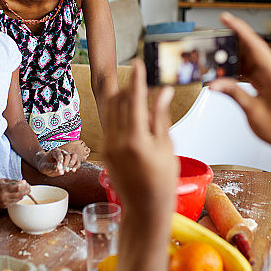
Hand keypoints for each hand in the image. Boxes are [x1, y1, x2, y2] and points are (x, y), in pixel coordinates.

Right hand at [0, 179, 31, 208]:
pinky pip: (14, 202)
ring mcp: (4, 202)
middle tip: (28, 186)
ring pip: (18, 199)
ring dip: (22, 194)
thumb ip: (14, 182)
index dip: (24, 186)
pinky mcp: (4, 206)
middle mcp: (4, 196)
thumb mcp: (4, 180)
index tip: (26, 183)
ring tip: (23, 189)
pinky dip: (17, 198)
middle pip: (20, 194)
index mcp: (3, 188)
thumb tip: (23, 182)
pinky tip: (17, 194)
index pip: (18, 188)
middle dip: (26, 190)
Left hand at [34, 148, 80, 176]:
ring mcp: (67, 156)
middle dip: (65, 164)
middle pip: (67, 155)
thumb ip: (50, 167)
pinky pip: (77, 161)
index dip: (60, 162)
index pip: (59, 155)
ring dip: (72, 164)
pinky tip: (73, 170)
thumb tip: (58, 168)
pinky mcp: (71, 161)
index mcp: (54, 151)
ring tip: (68, 170)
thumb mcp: (44, 167)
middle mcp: (62, 152)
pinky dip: (76, 166)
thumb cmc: (44, 166)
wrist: (45, 166)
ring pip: (74, 156)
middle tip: (62, 172)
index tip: (59, 170)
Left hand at [103, 60, 178, 219]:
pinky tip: (134, 114)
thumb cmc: (162, 180)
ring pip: (111, 110)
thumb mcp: (167, 146)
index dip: (137, 79)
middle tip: (141, 77)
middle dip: (130, 86)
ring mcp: (107, 146)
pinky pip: (109, 123)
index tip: (138, 63)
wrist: (145, 208)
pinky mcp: (104, 150)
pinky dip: (120, 113)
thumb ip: (161, 116)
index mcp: (136, 140)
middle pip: (119, 101)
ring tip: (138, 94)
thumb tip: (162, 91)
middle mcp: (117, 141)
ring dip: (123, 97)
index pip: (135, 100)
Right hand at [210, 12, 270, 154]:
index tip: (226, 19)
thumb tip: (215, 83)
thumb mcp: (253, 111)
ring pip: (251, 59)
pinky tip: (228, 72)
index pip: (255, 45)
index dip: (239, 29)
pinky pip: (253, 69)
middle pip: (252, 49)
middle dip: (232, 44)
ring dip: (234, 59)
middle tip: (214, 41)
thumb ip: (233, 93)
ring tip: (217, 59)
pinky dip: (239, 70)